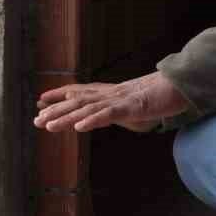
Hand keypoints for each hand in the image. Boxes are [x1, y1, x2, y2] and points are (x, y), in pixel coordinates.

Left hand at [34, 71, 189, 132]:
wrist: (178, 87)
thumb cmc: (156, 97)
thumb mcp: (130, 104)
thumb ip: (115, 109)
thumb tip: (103, 115)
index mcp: (109, 93)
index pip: (79, 92)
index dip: (59, 96)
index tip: (39, 102)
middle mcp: (109, 94)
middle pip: (77, 102)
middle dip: (55, 111)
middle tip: (36, 121)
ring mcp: (119, 99)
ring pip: (87, 109)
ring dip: (66, 117)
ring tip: (48, 125)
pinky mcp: (130, 106)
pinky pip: (108, 114)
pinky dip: (92, 120)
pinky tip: (79, 127)